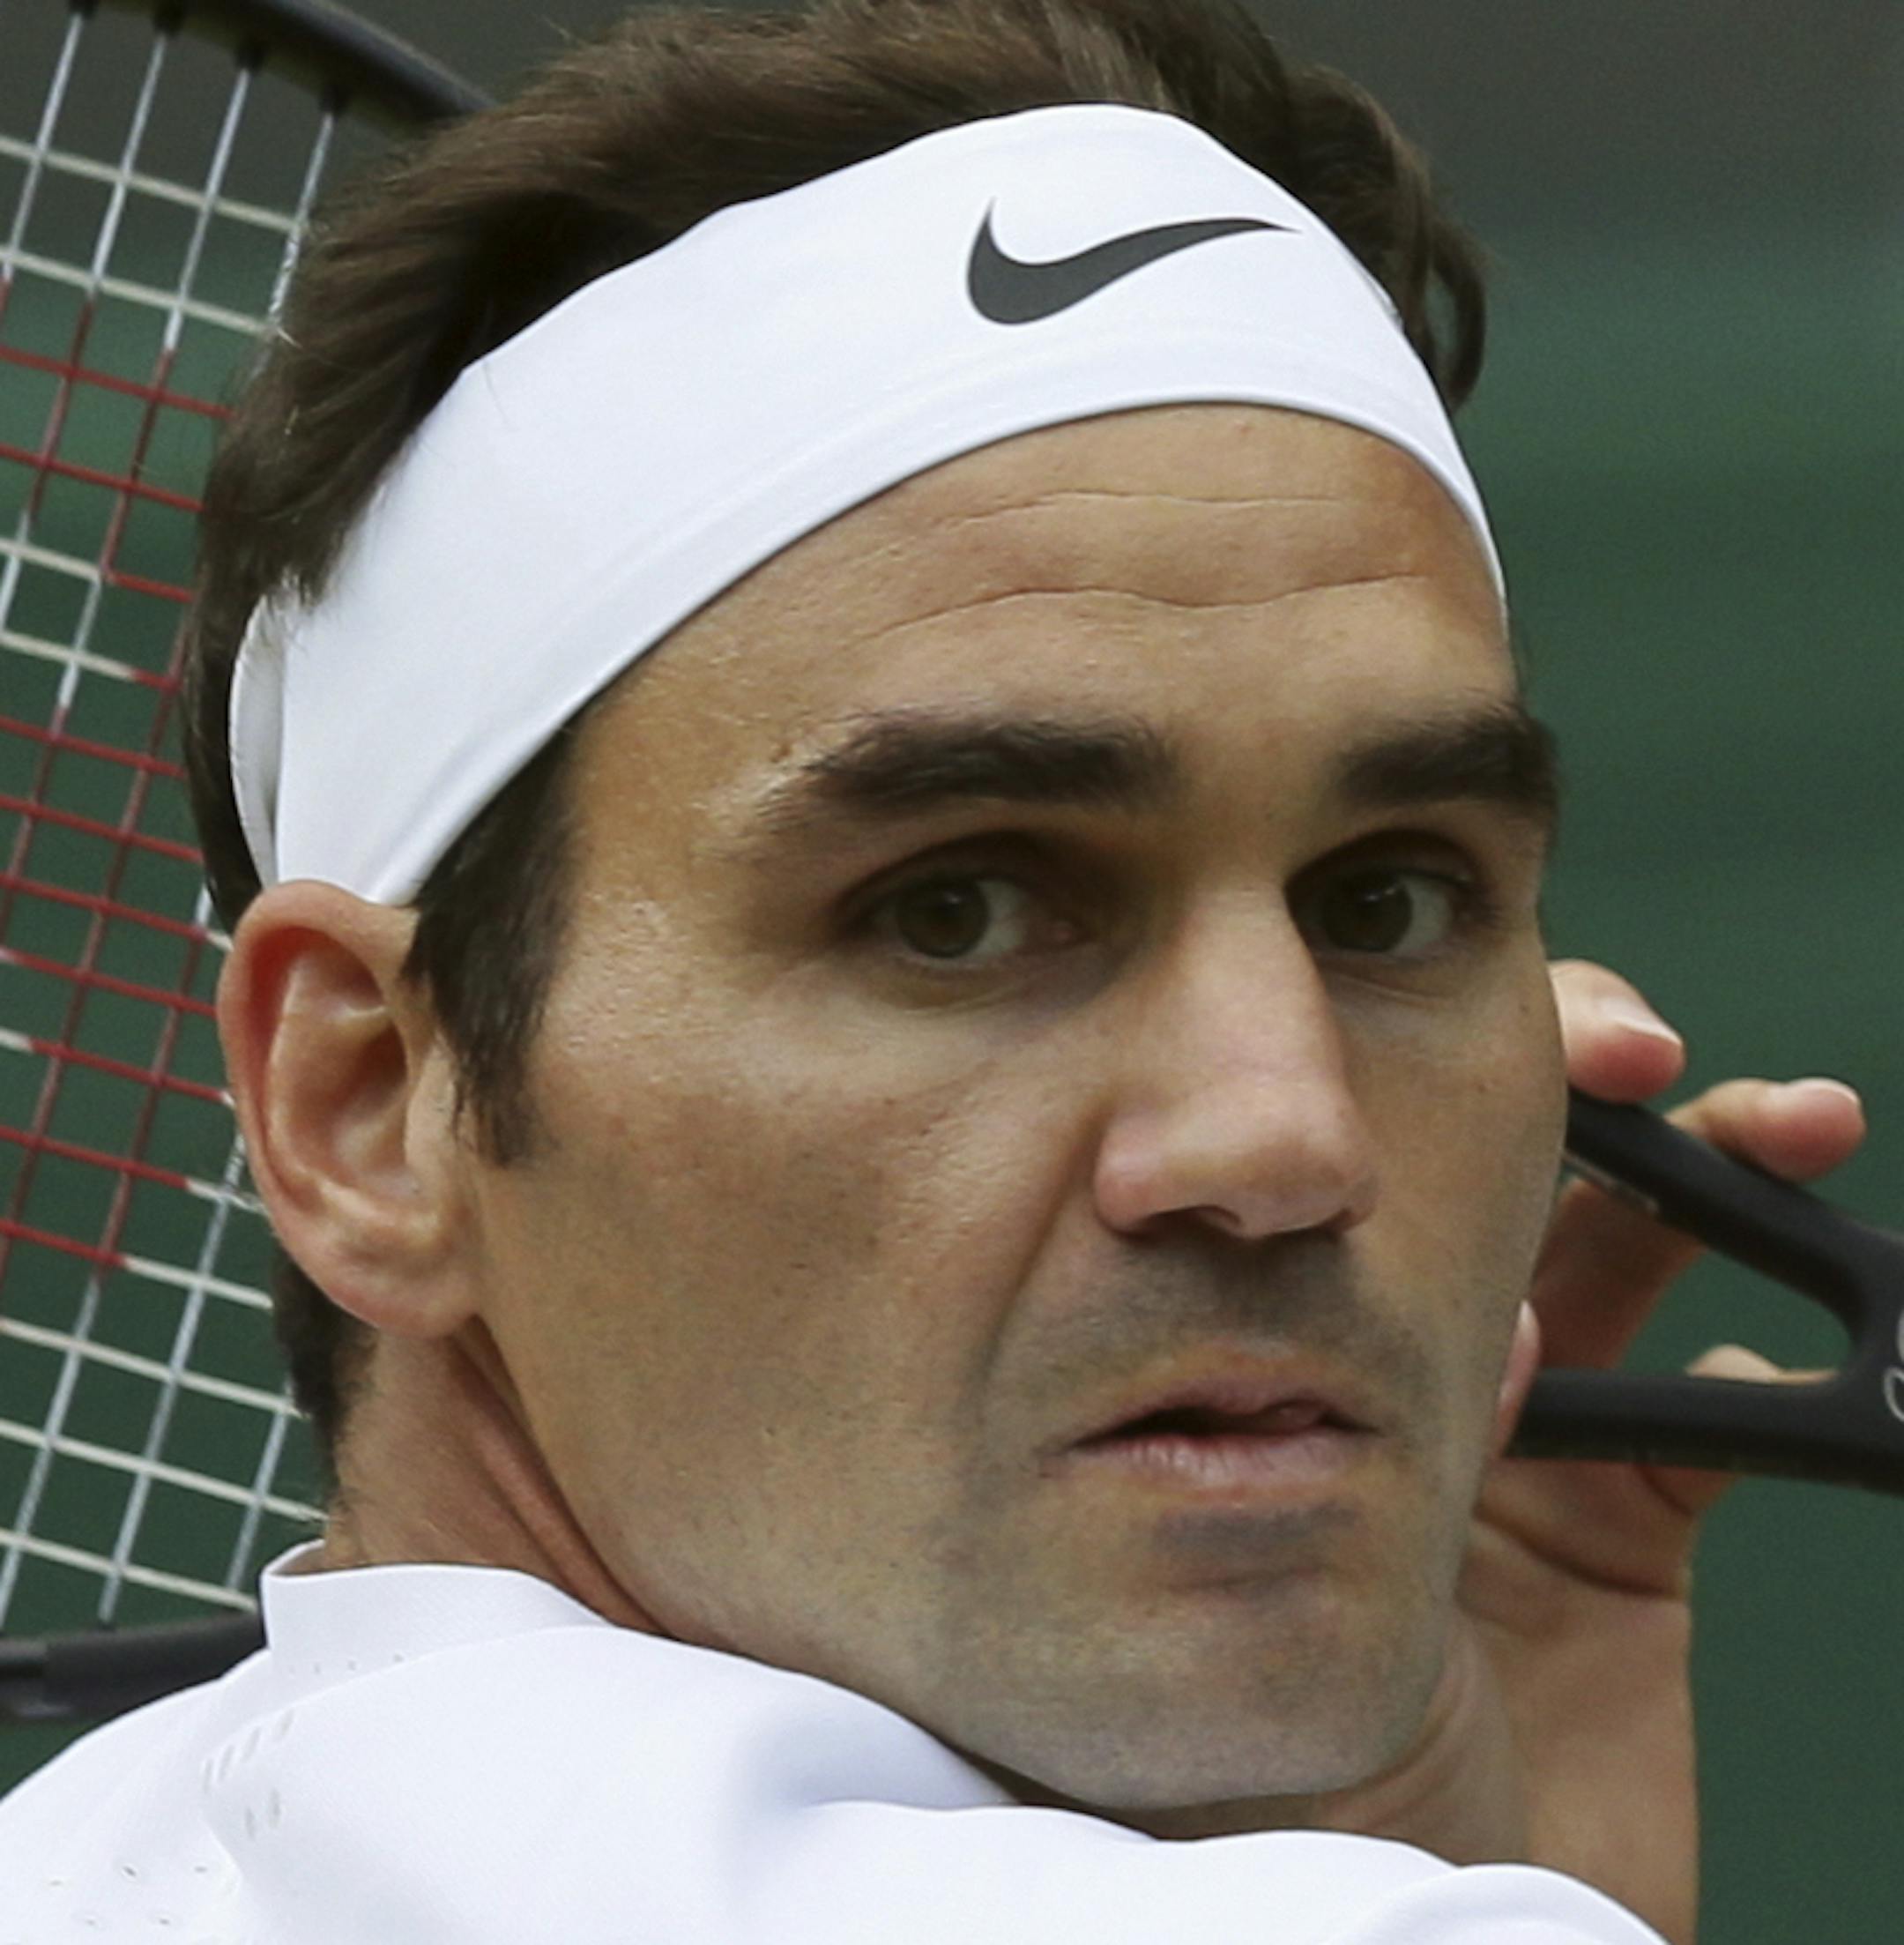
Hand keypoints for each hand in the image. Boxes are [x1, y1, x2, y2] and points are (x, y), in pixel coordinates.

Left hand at [1302, 959, 1863, 1942]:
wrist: (1391, 1919)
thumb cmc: (1270, 1763)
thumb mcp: (1285, 1569)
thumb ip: (1375, 1435)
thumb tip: (1491, 1323)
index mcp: (1300, 1351)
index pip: (1367, 1178)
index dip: (1442, 1095)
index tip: (1520, 1066)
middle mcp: (1412, 1375)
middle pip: (1507, 1185)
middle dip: (1589, 1097)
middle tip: (1642, 1051)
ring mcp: (1528, 1454)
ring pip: (1626, 1266)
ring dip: (1718, 1182)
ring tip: (1790, 1120)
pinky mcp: (1629, 1549)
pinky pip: (1719, 1431)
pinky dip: (1776, 1384)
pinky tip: (1789, 1370)